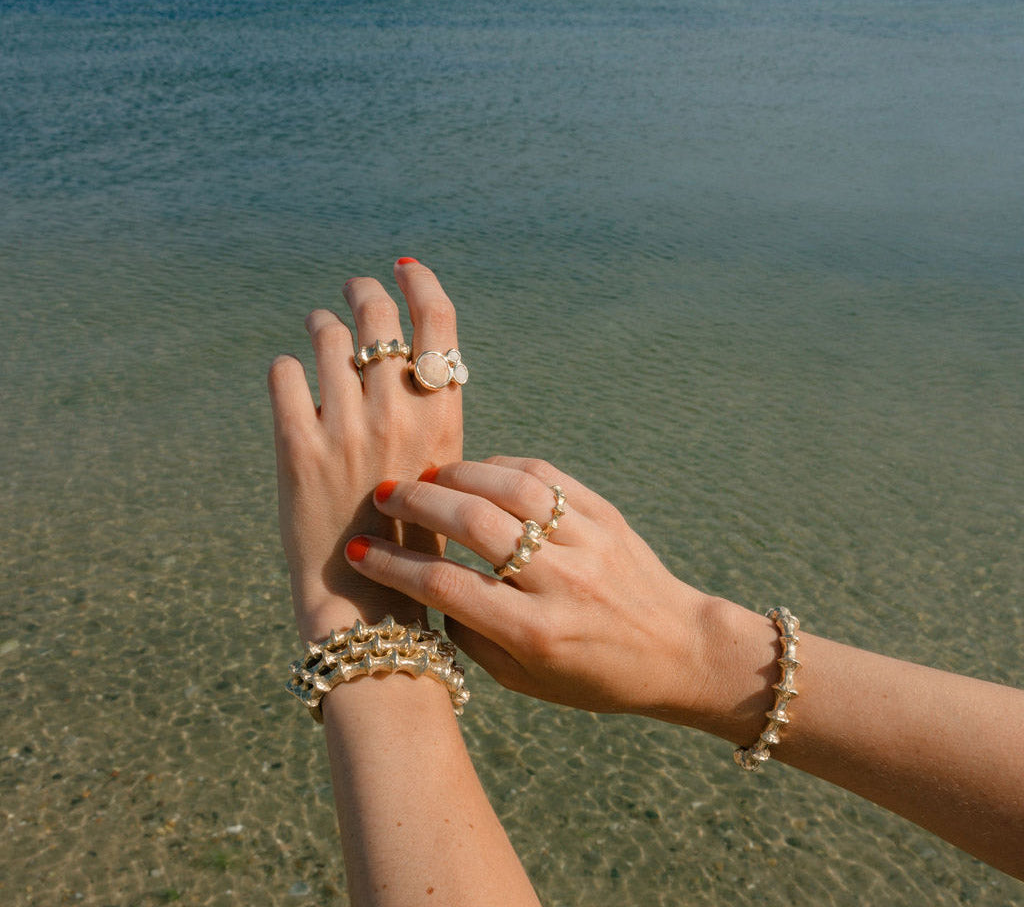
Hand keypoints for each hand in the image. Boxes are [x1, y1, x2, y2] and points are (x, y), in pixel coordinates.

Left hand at [267, 259, 462, 642]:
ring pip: (325, 339)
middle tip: (354, 290)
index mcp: (442, 416)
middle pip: (377, 319)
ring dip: (321, 326)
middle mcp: (397, 414)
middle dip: (363, 294)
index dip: (422, 283)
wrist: (371, 600)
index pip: (438, 323)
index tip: (405, 266)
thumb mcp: (440, 467)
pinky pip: (283, 376)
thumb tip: (405, 357)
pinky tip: (290, 376)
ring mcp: (346, 430)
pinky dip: (284, 368)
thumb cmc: (412, 533)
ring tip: (319, 329)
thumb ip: (426, 412)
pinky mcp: (297, 449)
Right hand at [343, 457, 740, 721]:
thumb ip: (472, 636)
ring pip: (511, 490)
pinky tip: (477, 471)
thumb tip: (427, 587)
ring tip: (426, 476)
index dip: (393, 568)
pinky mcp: (605, 515)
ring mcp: (587, 542)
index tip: (358, 552)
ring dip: (458, 475)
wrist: (678, 649)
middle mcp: (561, 583)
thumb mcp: (525, 680)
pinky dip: (503, 467)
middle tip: (385, 496)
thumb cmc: (594, 674)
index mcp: (536, 633)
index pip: (447, 588)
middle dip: (418, 506)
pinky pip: (547, 477)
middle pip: (474, 526)